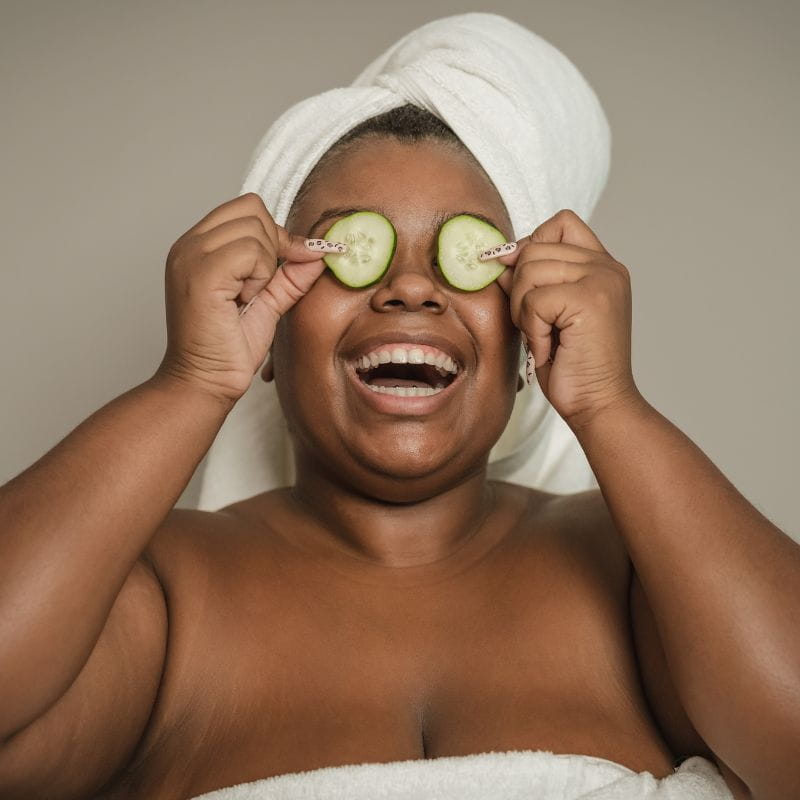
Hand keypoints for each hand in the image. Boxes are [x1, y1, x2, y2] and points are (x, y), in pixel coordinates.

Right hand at [154, 192, 335, 404]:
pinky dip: (258, 278)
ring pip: (256, 229)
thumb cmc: (229, 347)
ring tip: (246, 298)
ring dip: (264, 267)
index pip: (247, 207)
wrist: (206, 382)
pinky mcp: (201, 273)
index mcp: (199, 245)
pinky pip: (251, 251)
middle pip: (253, 209)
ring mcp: (191, 255)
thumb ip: (291, 274)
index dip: (275, 234)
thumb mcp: (269, 301)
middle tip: (259, 287)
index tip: (280, 268)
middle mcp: (189, 244)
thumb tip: (320, 250)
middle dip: (272, 247)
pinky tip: (242, 301)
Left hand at [494, 209, 641, 430]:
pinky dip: (532, 329)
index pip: (559, 223)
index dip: (530, 246)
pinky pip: (533, 299)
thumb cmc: (570, 365)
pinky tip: (549, 349)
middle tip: (535, 326)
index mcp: (602, 265)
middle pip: (534, 247)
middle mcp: (607, 266)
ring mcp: (602, 279)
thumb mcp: (544, 314)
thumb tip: (497, 256)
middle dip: (519, 290)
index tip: (522, 284)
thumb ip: (528, 280)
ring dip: (523, 311)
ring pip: (528, 270)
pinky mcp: (590, 299)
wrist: (598, 404)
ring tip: (543, 337)